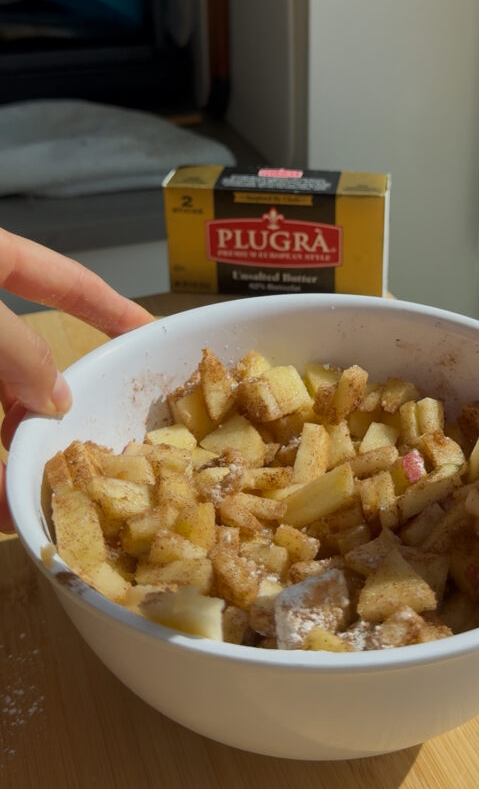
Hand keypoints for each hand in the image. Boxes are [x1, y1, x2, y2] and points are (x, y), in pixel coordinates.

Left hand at [0, 228, 153, 530]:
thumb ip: (13, 343)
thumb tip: (55, 398)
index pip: (61, 278)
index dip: (108, 306)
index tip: (153, 337)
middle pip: (28, 359)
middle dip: (55, 405)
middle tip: (86, 446)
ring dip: (18, 457)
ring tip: (37, 498)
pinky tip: (1, 510)